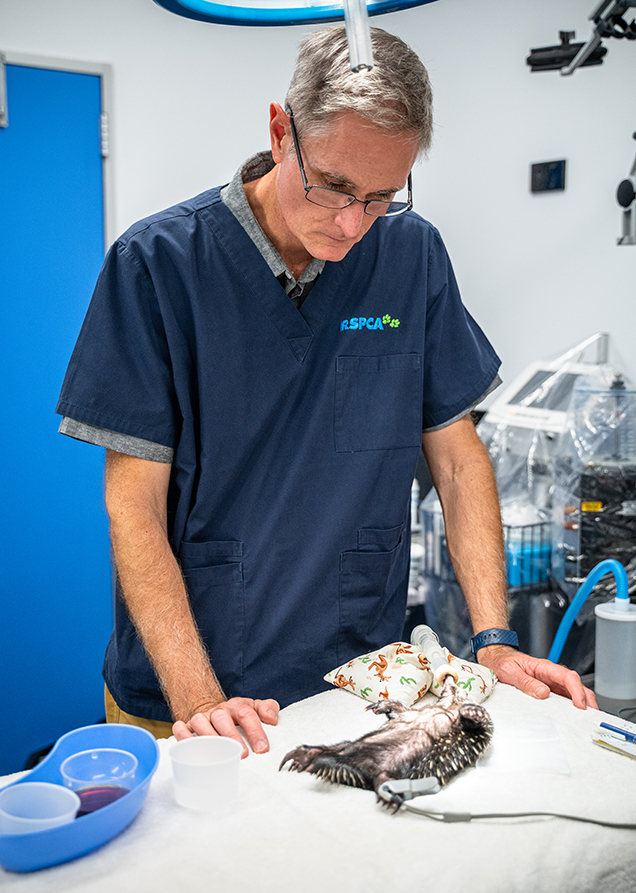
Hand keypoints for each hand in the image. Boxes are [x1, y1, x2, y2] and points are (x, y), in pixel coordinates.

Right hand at [172, 697, 279, 756]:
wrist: (217, 711)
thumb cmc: (239, 715)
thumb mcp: (255, 708)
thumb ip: (268, 709)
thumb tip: (272, 719)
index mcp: (238, 706)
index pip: (247, 714)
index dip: (255, 731)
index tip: (262, 748)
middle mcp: (219, 711)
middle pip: (223, 719)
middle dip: (232, 737)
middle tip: (241, 755)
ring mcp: (203, 718)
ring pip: (201, 723)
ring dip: (209, 739)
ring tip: (218, 756)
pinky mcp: (188, 726)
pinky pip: (181, 729)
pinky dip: (183, 737)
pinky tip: (190, 748)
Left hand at [477, 645, 597, 709]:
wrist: (495, 659)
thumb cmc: (502, 662)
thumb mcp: (509, 671)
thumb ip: (525, 682)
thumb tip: (543, 693)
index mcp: (544, 667)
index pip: (568, 677)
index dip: (577, 691)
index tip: (580, 705)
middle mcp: (550, 674)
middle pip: (576, 685)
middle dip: (587, 700)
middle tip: (590, 717)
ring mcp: (550, 683)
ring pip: (573, 692)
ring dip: (582, 704)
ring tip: (585, 721)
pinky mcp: (548, 690)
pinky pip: (563, 698)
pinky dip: (571, 708)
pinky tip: (572, 718)